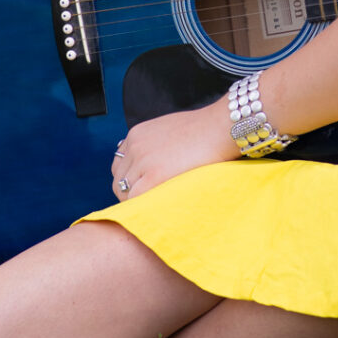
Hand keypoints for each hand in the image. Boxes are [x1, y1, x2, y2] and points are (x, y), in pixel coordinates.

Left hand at [110, 100, 238, 200]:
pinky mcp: (153, 176)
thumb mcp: (170, 129)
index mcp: (137, 134)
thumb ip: (155, 144)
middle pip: (118, 179)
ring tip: (154, 208)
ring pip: (124, 192)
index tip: (141, 189)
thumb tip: (156, 163)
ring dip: (137, 201)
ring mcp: (142, 161)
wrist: (218, 127)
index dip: (129, 180)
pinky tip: (156, 210)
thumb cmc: (203, 129)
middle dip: (130, 192)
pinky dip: (141, 208)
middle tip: (148, 202)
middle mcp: (134, 146)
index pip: (119, 165)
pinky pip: (135, 200)